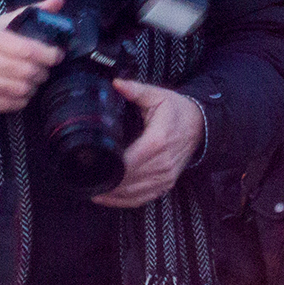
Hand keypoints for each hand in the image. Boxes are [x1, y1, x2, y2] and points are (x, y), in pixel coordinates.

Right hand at [0, 0, 63, 113]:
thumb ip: (31, 11)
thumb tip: (59, 0)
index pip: (26, 49)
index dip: (48, 54)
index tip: (57, 54)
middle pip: (27, 71)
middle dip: (43, 71)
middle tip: (45, 68)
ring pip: (21, 89)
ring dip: (34, 86)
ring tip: (34, 79)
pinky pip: (12, 105)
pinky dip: (23, 99)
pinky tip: (22, 91)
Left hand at [91, 81, 204, 209]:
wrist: (200, 125)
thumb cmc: (177, 111)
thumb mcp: (157, 95)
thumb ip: (136, 90)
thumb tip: (116, 83)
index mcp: (158, 140)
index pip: (131, 161)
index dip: (111, 166)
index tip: (92, 164)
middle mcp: (163, 163)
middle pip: (129, 179)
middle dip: (107, 181)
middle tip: (83, 177)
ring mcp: (165, 177)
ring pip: (134, 193)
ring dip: (112, 194)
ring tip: (90, 188)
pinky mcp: (166, 184)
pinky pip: (143, 199)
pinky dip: (124, 201)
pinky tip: (107, 198)